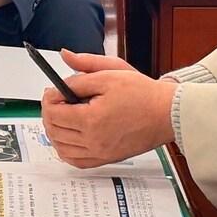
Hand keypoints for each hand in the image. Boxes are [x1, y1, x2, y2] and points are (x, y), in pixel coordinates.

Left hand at [40, 50, 177, 167]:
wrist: (167, 113)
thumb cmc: (143, 93)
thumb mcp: (110, 72)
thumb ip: (83, 67)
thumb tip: (64, 55)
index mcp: (91, 118)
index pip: (53, 112)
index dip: (48, 98)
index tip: (53, 90)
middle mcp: (93, 140)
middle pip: (54, 130)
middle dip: (49, 113)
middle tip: (56, 100)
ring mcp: (100, 153)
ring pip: (61, 148)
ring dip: (54, 132)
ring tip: (61, 116)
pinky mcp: (107, 159)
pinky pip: (77, 161)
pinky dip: (66, 150)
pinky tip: (69, 137)